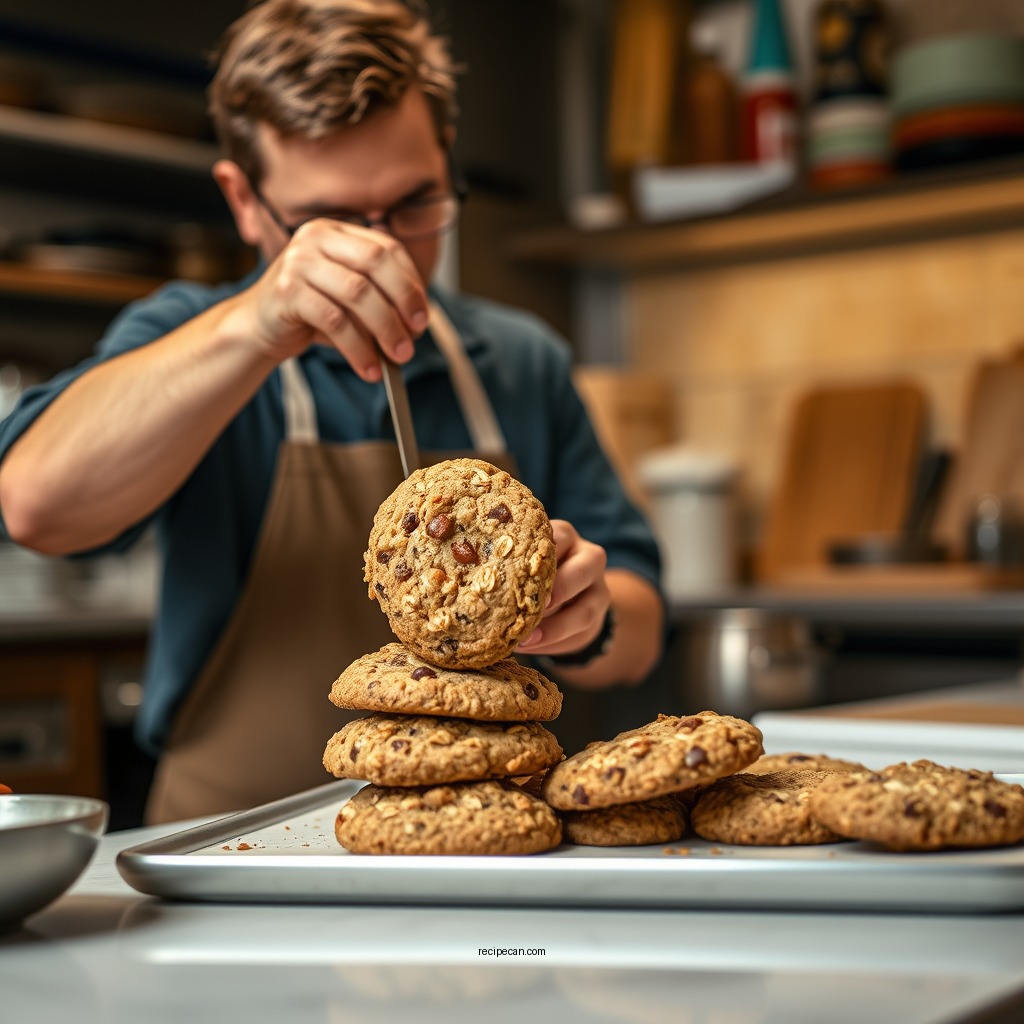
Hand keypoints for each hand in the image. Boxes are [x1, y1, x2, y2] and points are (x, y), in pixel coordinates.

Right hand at [239, 219, 428, 378]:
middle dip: (403, 302)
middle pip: (376, 264)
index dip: (411, 283)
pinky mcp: (287, 291)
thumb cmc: (309, 311)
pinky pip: (335, 321)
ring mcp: (298, 261)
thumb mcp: (347, 296)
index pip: (387, 248)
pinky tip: (369, 369)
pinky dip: (358, 349)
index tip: (422, 316)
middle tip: (415, 336)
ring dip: (385, 330)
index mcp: (336, 232)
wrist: (257, 326)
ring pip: (358, 294)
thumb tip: (416, 322)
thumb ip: (379, 297)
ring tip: (397, 357)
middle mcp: (316, 237)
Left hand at [517, 520, 608, 657]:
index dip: (542, 558)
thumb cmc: (533, 571)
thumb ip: (514, 568)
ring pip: (585, 609)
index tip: (519, 577)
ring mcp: (598, 586)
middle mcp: (587, 555)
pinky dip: (554, 641)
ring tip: (525, 640)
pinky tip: (531, 646)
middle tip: (531, 609)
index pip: (559, 537)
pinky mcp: (599, 612)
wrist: (567, 591)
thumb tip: (486, 590)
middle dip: (557, 592)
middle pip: (582, 570)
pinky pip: (583, 630)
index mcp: (564, 535)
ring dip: (554, 628)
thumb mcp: (526, 560)